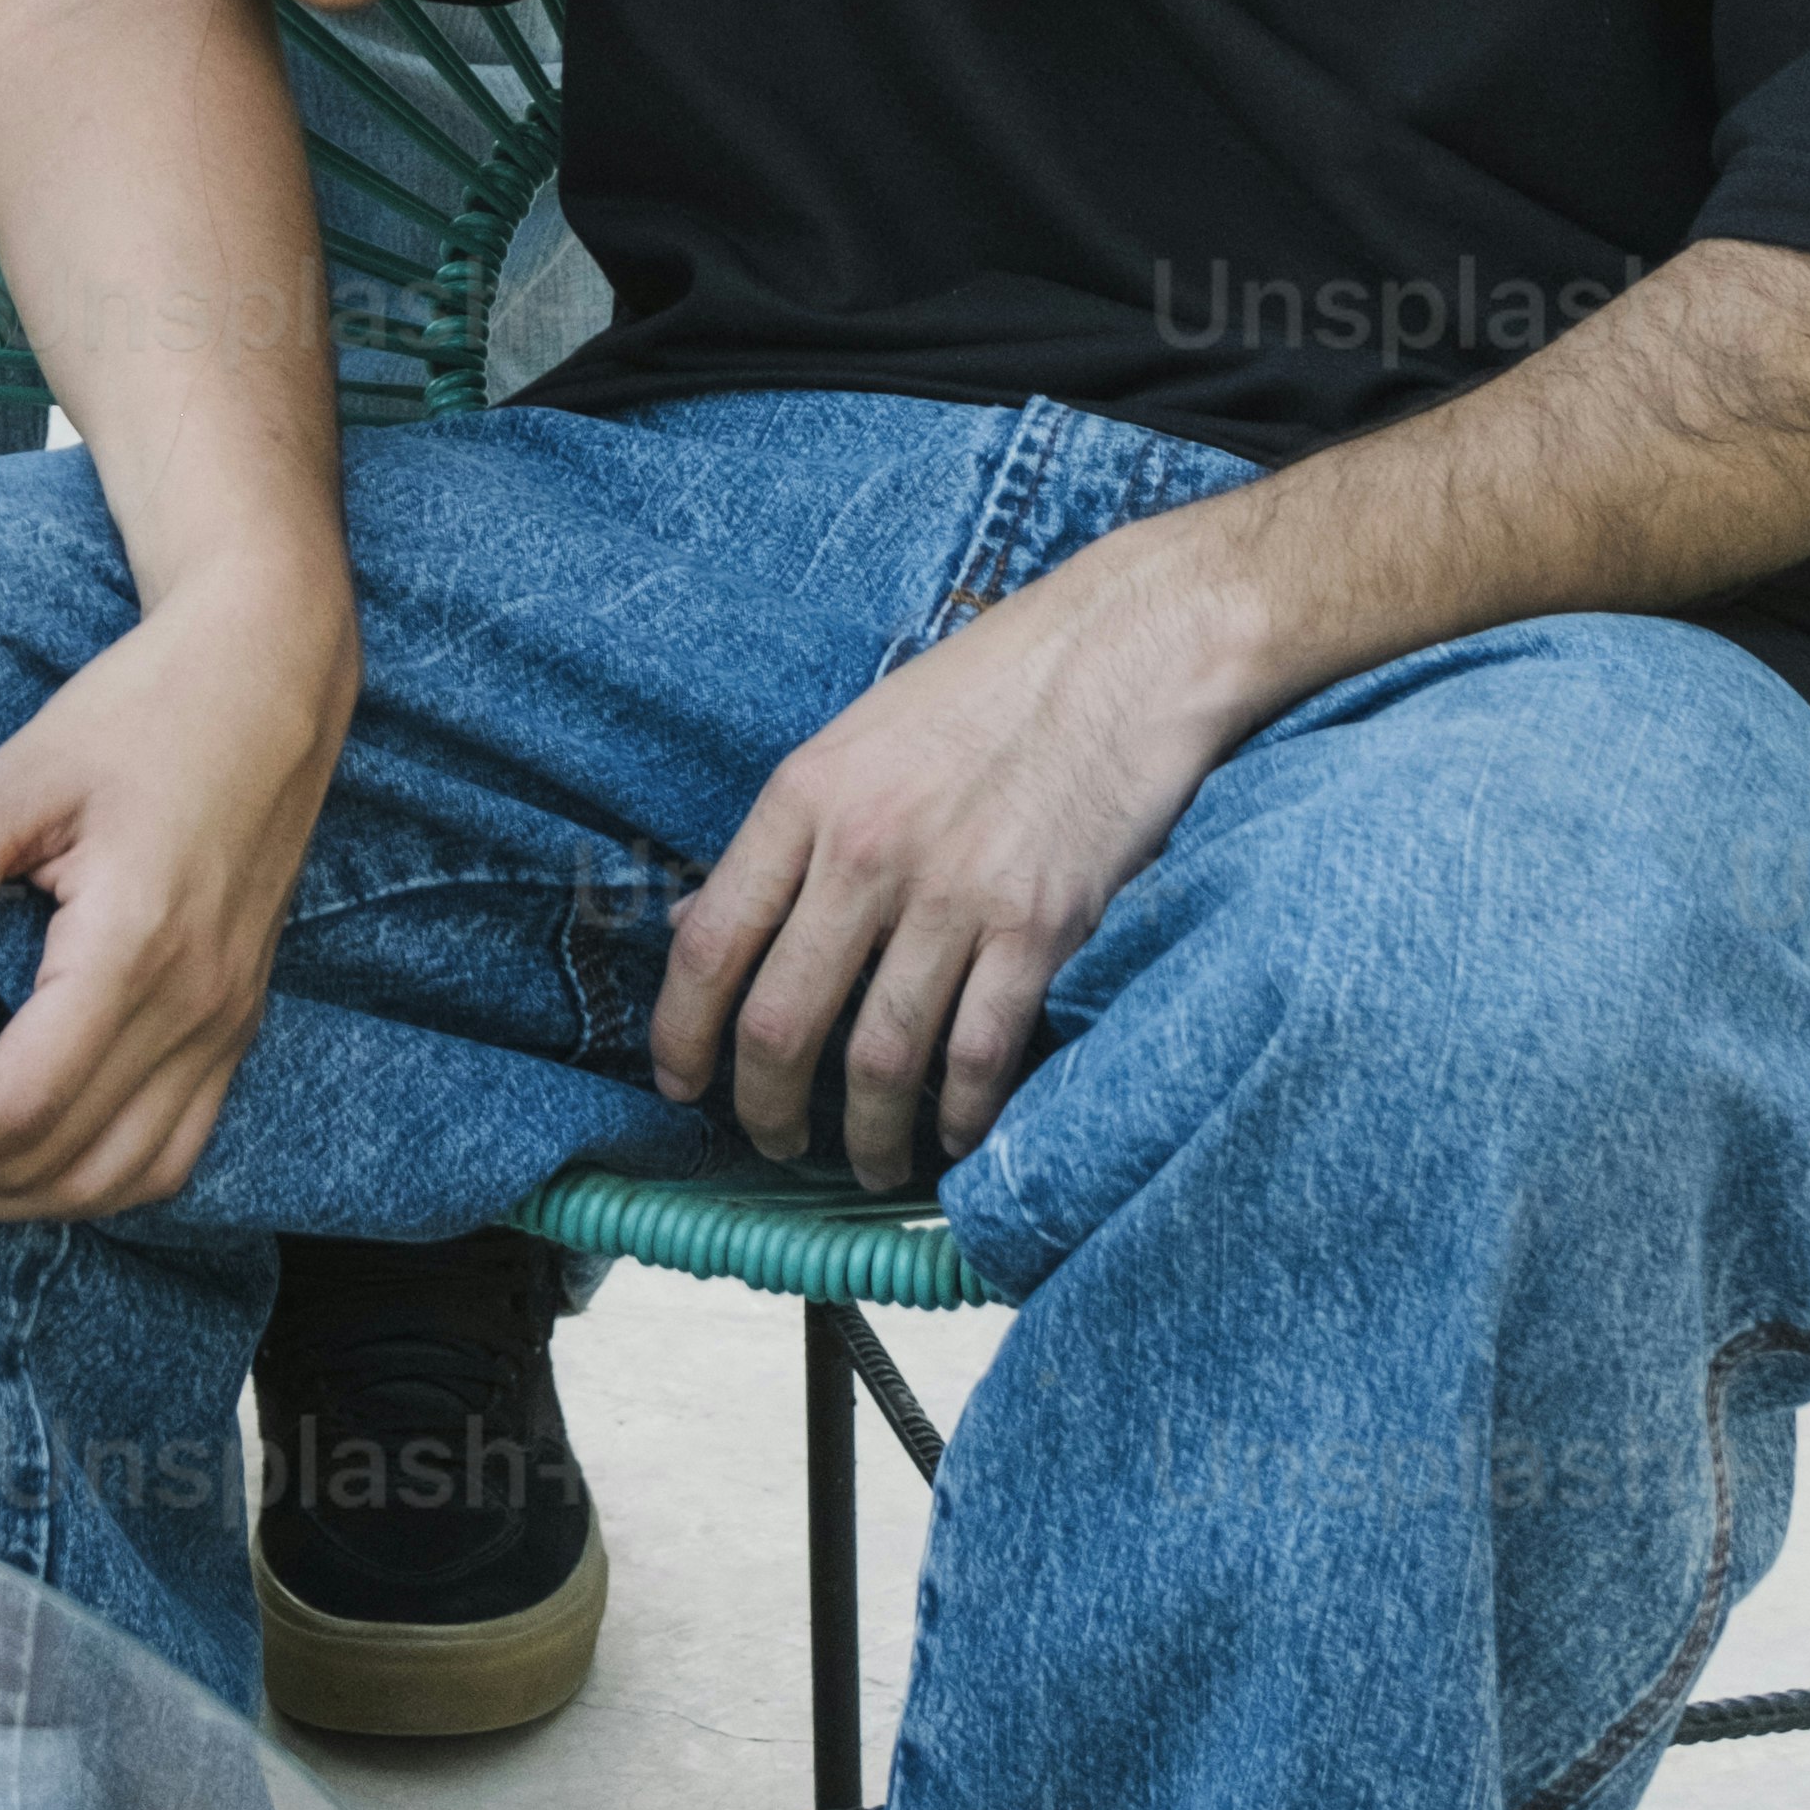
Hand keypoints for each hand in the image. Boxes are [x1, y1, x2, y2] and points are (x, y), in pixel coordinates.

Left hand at [0, 567, 358, 1226]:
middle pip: (51, 1164)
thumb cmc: (143, 708)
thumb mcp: (13, 784)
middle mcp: (195, 1012)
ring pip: (111, 1182)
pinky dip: (75, 1185)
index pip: (11, 1108)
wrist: (273, 669)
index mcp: (136, 950)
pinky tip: (2, 1169)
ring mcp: (226, 1028)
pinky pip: (162, 1155)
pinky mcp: (234, 1025)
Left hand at [648, 530, 1246, 1193]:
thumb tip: (706, 919)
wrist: (1129, 648)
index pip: (709, 942)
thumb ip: (788, 835)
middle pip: (780, 1021)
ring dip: (865, 1135)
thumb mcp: (859, 737)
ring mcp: (955, 892)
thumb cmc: (995, 686)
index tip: (679, 1083)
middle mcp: (867, 850)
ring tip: (866, 1161)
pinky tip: (957, 1135)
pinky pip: (981, 1054)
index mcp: (807, 795)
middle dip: (763, 1108)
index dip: (681, 1033)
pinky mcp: (1039, 926)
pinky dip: (963, 1115)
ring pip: (878, 1060)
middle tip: (771, 1143)